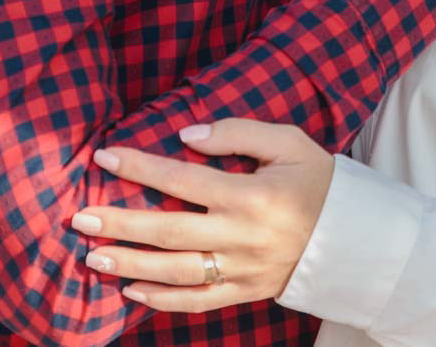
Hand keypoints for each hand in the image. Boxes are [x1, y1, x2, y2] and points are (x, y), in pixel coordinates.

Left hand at [69, 119, 333, 313]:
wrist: (355, 235)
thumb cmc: (318, 180)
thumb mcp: (288, 141)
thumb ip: (237, 133)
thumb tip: (186, 136)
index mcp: (252, 195)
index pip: (183, 181)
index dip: (140, 168)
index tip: (104, 157)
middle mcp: (242, 237)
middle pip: (169, 232)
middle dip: (120, 224)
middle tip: (80, 218)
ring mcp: (242, 270)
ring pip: (176, 273)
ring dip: (130, 264)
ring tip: (92, 256)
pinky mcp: (245, 293)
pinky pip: (197, 302)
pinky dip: (161, 301)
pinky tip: (130, 290)